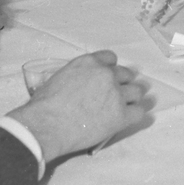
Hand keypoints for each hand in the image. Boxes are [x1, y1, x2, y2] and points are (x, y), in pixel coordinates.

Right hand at [7, 51, 146, 161]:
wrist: (46, 125)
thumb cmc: (44, 105)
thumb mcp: (61, 77)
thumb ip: (79, 75)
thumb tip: (83, 84)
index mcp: (90, 62)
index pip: (111, 59)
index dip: (110, 69)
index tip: (106, 79)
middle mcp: (107, 74)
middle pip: (127, 75)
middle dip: (121, 84)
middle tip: (113, 96)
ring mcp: (116, 94)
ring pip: (137, 91)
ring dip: (131, 98)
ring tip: (122, 107)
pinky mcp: (121, 115)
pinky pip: (139, 112)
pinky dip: (134, 114)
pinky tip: (126, 119)